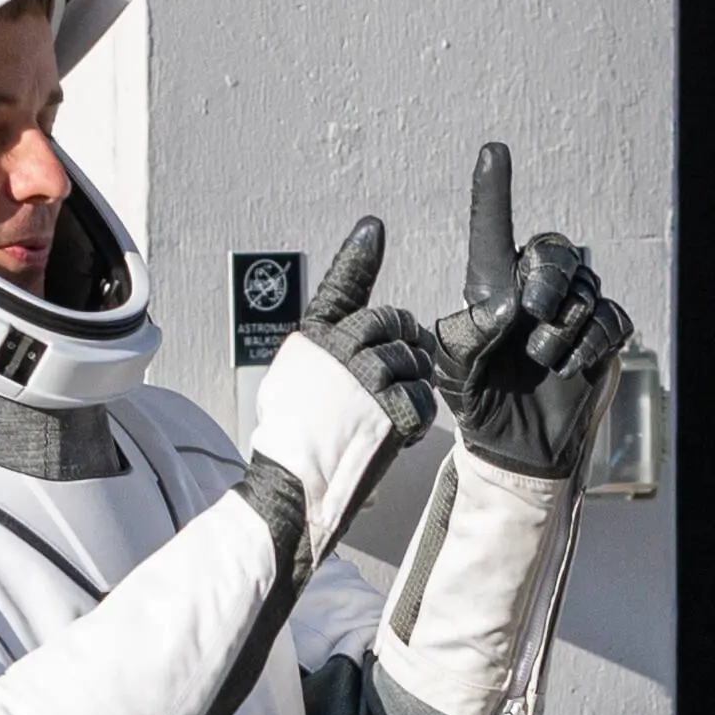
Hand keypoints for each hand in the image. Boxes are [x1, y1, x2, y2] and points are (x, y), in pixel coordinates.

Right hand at [234, 214, 442, 561]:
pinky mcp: (385, 406)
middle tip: (406, 364)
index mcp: (310, 341)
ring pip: (411, 359)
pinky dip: (416, 417)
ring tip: (393, 410)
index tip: (373, 228)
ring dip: (412, 383)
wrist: (293, 486)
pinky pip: (420, 398)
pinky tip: (398, 434)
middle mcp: (334, 350)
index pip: (338, 290)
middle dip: (406, 340)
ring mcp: (361, 377)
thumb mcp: (299, 384)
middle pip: (390, 322)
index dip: (357, 258)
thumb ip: (329, 354)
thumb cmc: (294, 443)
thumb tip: (369, 338)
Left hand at [428, 142, 631, 482]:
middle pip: (554, 250)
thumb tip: (508, 306)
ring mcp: (572, 313)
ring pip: (585, 288)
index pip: (493, 231)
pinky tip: (570, 366)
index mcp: (492, 289)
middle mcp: (534, 291)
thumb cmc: (481, 406)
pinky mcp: (603, 337)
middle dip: (546, 279)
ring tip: (544, 360)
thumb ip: (468, 337)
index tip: (493, 151)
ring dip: (565, 327)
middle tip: (532, 318)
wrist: (520, 451)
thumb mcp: (455, 375)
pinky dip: (592, 342)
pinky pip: (612, 318)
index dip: (492, 191)